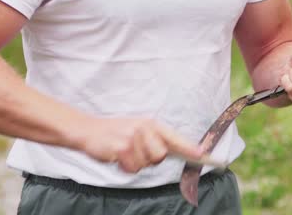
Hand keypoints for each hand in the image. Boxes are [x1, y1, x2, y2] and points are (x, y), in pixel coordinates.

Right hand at [77, 116, 204, 173]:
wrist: (88, 130)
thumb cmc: (115, 133)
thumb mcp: (137, 129)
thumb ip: (154, 139)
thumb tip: (173, 152)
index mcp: (151, 123)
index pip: (174, 137)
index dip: (189, 147)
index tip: (203, 155)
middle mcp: (144, 127)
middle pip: (160, 155)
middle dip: (150, 160)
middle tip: (135, 153)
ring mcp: (133, 136)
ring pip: (145, 164)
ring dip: (134, 164)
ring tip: (123, 152)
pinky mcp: (122, 147)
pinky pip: (132, 168)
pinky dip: (124, 167)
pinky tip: (116, 156)